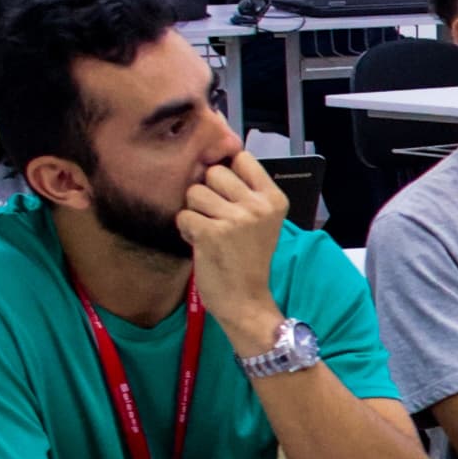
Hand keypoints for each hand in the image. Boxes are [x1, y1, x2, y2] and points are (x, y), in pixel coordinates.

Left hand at [181, 150, 291, 339]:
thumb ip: (246, 191)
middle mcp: (258, 206)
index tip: (227, 193)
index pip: (242, 158)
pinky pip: (183, 215)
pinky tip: (201, 244)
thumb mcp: (261, 220)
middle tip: (217, 218)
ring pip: (195, 192)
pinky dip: (186, 230)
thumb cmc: (249, 258)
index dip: (227, 172)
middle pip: (214, 172)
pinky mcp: (211, 234)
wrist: (245, 300)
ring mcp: (235, 219)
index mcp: (274, 199)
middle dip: (209, 193)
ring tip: (209, 231)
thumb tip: (212, 159)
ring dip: (195, 212)